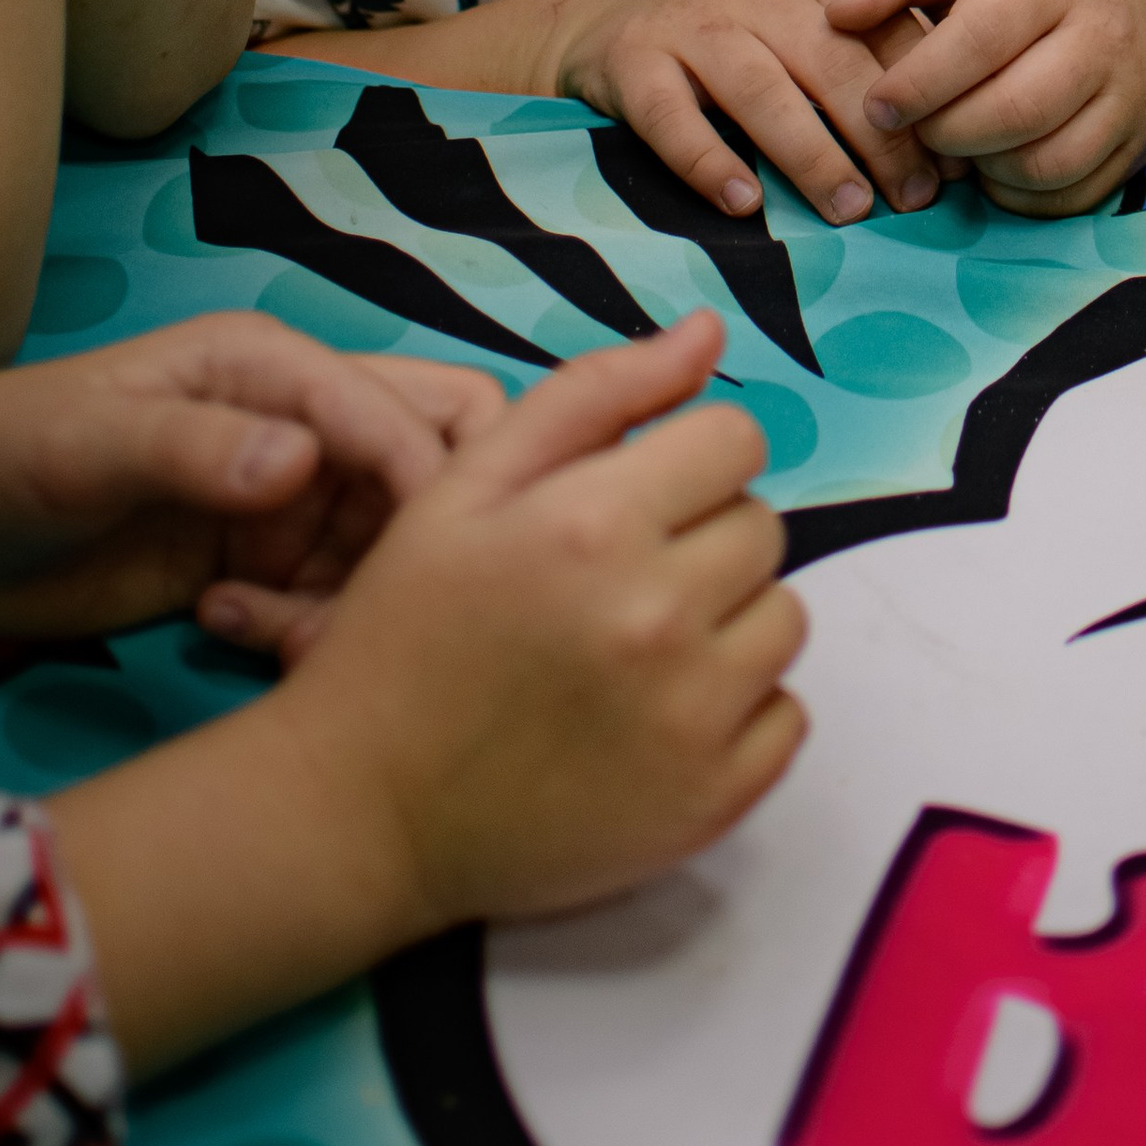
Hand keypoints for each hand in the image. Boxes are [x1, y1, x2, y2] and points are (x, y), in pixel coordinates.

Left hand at [0, 315, 502, 646]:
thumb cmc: (7, 454)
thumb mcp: (90, 447)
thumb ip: (194, 448)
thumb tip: (303, 467)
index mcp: (272, 367)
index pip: (397, 409)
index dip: (425, 480)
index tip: (423, 565)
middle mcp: (298, 423)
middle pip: (427, 462)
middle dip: (417, 538)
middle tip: (363, 606)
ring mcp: (284, 498)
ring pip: (388, 546)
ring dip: (353, 600)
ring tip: (273, 638)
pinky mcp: (259, 565)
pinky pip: (330, 598)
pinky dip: (302, 628)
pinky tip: (225, 631)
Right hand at [267, 314, 804, 931]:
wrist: (359, 813)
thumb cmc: (406, 635)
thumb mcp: (467, 486)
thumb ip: (596, 392)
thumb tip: (708, 332)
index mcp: (596, 523)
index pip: (737, 441)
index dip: (685, 462)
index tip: (630, 503)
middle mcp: (657, 617)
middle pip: (762, 528)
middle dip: (701, 539)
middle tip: (614, 586)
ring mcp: (691, 719)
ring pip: (783, 619)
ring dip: (727, 624)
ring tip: (634, 653)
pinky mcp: (710, 803)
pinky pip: (787, 719)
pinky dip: (738, 714)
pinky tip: (655, 721)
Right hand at [529, 0, 939, 225]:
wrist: (600, 13)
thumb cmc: (726, 28)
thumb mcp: (799, 17)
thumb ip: (862, 60)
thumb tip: (949, 142)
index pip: (885, 32)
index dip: (928, 96)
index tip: (957, 162)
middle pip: (832, 63)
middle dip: (882, 135)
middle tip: (915, 199)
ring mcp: (690, 25)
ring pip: (761, 90)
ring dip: (811, 154)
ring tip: (849, 210)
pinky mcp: (632, 63)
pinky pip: (672, 117)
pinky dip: (709, 161)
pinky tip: (744, 204)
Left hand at [830, 0, 1145, 212]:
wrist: (1142, 7)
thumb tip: (840, 12)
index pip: (979, 41)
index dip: (919, 83)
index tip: (877, 104)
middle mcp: (1101, 35)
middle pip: (1014, 111)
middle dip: (945, 133)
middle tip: (911, 130)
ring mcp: (1126, 96)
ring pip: (1045, 163)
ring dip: (982, 169)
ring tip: (954, 142)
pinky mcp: (1136, 148)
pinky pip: (1069, 197)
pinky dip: (1019, 196)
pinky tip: (994, 165)